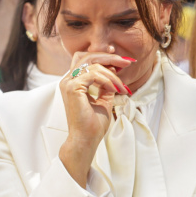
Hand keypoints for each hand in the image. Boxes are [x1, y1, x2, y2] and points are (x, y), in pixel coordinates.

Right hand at [58, 52, 133, 186]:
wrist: (86, 140)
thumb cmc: (93, 123)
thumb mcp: (104, 99)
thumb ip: (106, 84)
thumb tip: (114, 70)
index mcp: (73, 81)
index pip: (86, 59)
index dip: (104, 56)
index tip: (122, 60)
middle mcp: (68, 80)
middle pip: (88, 56)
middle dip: (110, 57)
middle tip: (127, 62)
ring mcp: (68, 83)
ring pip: (92, 64)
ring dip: (112, 74)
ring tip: (122, 87)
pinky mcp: (72, 88)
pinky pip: (93, 75)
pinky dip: (107, 80)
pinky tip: (115, 89)